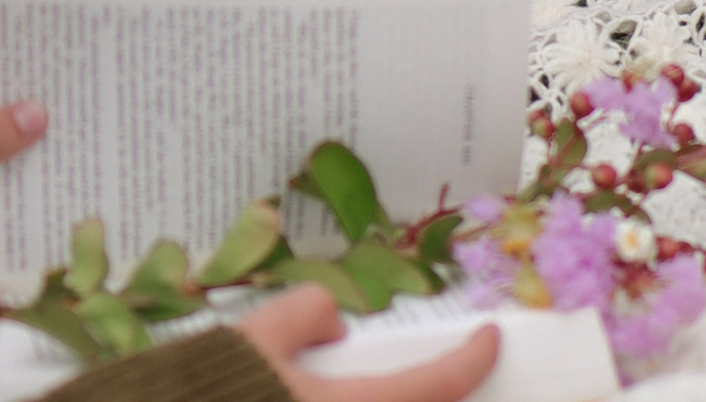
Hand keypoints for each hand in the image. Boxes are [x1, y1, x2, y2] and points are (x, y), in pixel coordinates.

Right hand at [237, 286, 499, 401]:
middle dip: (442, 394)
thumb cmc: (214, 393)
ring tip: (406, 380)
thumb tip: (337, 321)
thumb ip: (307, 310)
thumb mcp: (258, 335)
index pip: (436, 387)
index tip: (490, 338)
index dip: (472, 360)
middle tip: (449, 368)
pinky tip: (360, 395)